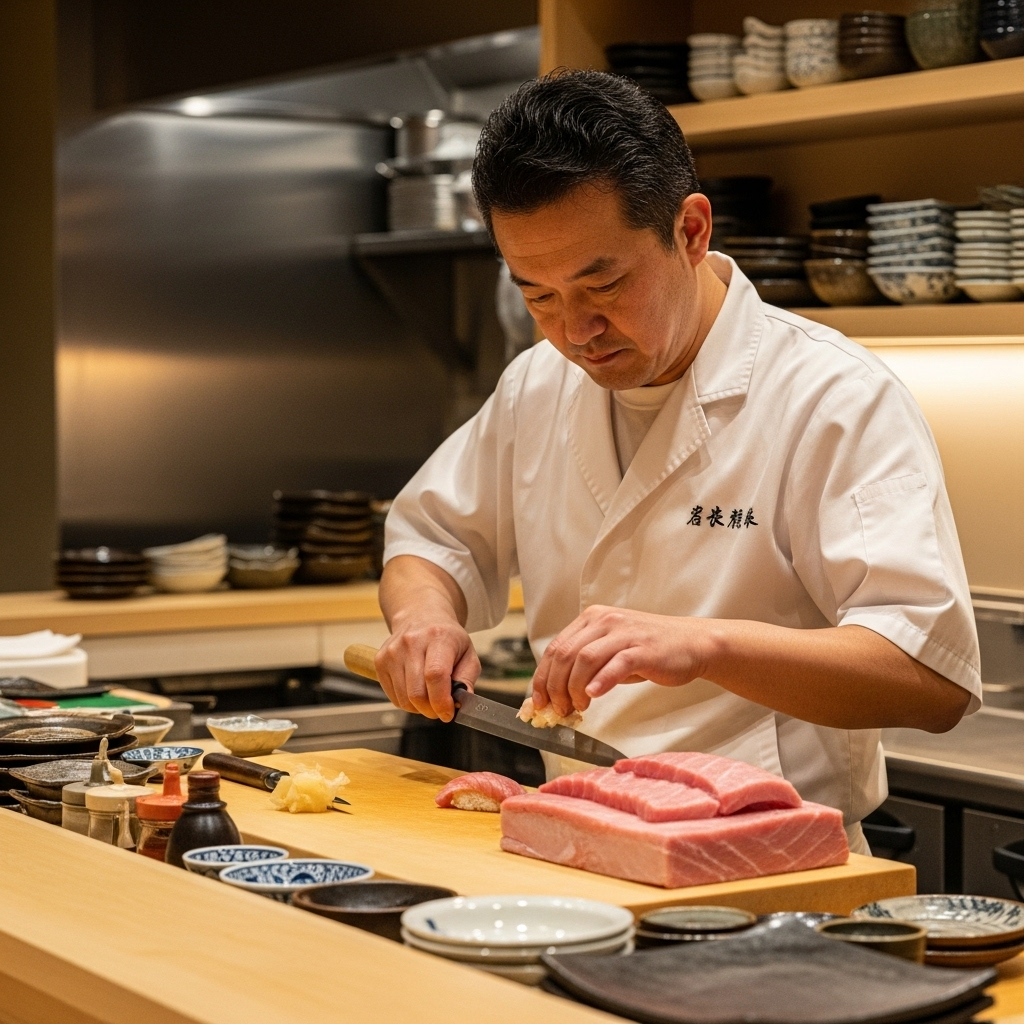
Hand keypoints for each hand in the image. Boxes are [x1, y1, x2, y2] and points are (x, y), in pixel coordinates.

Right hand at [375, 617, 480, 721]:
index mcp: (438, 637)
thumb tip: (461, 702)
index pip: (435, 675)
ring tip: (430, 697)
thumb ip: (467, 679)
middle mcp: (412, 642)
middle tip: (440, 709)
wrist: (421, 617)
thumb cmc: (446, 638)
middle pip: (417, 692)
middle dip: (431, 710)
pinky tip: (416, 690)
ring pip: (404, 699)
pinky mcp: (380, 661)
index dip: (441, 701)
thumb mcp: (468, 653)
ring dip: (419, 708)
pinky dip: (407, 702)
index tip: (448, 712)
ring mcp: (392, 651)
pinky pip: (393, 697)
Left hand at [531, 606, 712, 716]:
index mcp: (592, 619)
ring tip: (577, 708)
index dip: (542, 677)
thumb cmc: (650, 652)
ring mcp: (624, 633)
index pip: (555, 647)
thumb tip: (556, 694)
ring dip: (574, 689)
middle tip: (558, 710)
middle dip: (555, 687)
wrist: (692, 643)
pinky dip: (600, 682)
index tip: (539, 700)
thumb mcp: (611, 652)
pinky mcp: (642, 648)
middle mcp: (604, 620)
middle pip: (565, 654)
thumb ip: (585, 667)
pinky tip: (593, 696)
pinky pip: (615, 664)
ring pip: (584, 659)